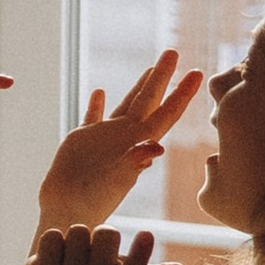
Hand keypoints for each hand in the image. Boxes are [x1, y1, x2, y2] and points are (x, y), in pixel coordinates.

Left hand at [15, 221, 186, 264]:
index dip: (140, 253)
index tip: (147, 234)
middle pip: (107, 233)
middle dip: (101, 233)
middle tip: (92, 252)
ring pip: (79, 231)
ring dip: (74, 238)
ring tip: (70, 259)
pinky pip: (53, 236)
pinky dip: (52, 241)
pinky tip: (51, 260)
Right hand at [38, 52, 200, 228]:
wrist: (68, 213)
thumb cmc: (93, 203)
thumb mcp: (115, 182)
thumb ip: (134, 163)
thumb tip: (156, 147)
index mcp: (138, 143)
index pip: (166, 113)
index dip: (181, 93)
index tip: (196, 72)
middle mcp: (126, 137)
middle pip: (149, 100)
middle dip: (162, 77)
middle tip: (173, 51)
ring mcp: (105, 138)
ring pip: (126, 104)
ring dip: (138, 85)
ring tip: (151, 67)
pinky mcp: (83, 142)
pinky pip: (92, 117)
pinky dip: (96, 104)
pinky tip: (99, 91)